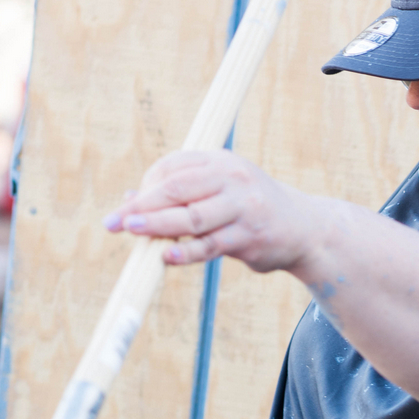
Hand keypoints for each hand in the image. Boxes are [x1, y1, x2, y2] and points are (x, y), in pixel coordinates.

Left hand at [103, 149, 305, 270]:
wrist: (304, 229)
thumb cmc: (251, 209)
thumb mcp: (220, 190)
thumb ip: (180, 193)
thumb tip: (130, 202)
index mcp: (220, 162)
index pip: (172, 168)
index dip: (145, 187)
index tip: (129, 209)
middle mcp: (232, 179)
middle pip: (177, 189)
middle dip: (142, 206)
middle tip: (114, 222)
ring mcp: (242, 208)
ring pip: (191, 217)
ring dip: (158, 226)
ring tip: (132, 231)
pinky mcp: (249, 238)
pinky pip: (210, 245)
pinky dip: (187, 252)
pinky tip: (167, 256)